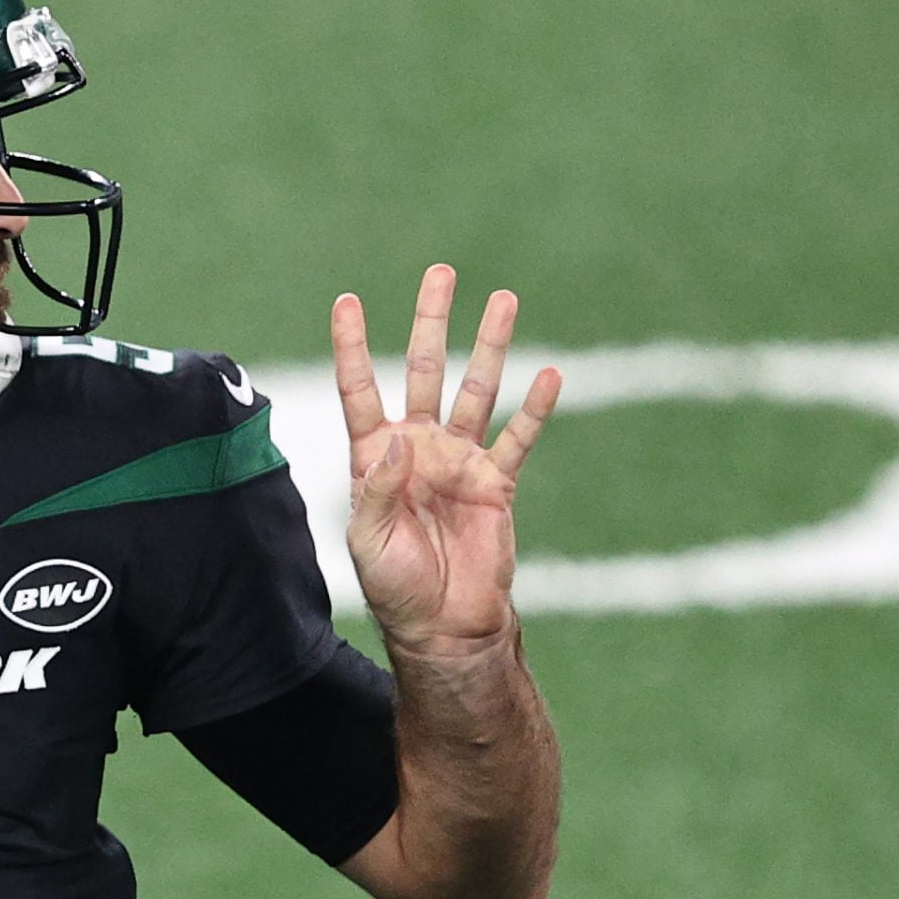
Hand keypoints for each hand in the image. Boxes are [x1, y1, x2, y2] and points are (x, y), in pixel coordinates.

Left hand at [331, 265, 561, 653]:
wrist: (445, 626)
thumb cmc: (396, 588)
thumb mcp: (370, 541)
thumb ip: (378, 491)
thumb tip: (397, 443)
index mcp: (376, 458)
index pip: (361, 389)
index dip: (354, 347)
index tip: (348, 302)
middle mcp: (419, 449)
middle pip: (425, 370)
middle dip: (433, 322)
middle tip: (441, 272)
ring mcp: (460, 461)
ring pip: (477, 389)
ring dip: (490, 346)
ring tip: (504, 300)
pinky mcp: (497, 483)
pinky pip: (518, 437)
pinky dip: (535, 408)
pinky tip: (550, 373)